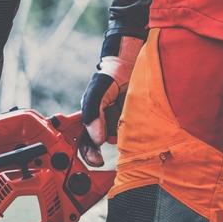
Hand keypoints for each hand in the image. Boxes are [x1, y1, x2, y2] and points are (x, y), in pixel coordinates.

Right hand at [80, 35, 142, 166]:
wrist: (131, 60)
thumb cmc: (110, 74)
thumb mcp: (97, 91)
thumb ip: (93, 113)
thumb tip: (96, 140)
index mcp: (90, 118)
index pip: (84, 141)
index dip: (87, 153)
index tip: (96, 161)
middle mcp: (103, 124)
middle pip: (101, 146)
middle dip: (102, 152)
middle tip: (104, 159)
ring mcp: (119, 124)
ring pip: (119, 142)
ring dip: (122, 142)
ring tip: (127, 133)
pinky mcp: (135, 122)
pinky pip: (134, 135)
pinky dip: (136, 136)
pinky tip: (138, 130)